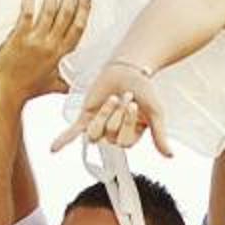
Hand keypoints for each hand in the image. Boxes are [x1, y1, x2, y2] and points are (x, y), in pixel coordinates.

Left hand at [0, 0, 91, 107]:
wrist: (5, 94)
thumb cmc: (26, 91)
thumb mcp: (51, 87)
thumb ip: (64, 84)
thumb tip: (74, 87)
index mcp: (60, 55)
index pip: (77, 29)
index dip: (83, 10)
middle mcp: (50, 46)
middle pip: (65, 15)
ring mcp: (34, 41)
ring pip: (49, 12)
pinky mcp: (18, 38)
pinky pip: (26, 15)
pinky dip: (28, 0)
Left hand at [49, 49, 174, 157]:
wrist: (129, 69)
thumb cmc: (144, 90)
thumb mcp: (155, 113)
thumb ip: (159, 135)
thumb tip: (170, 155)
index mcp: (130, 137)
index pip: (125, 143)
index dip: (128, 123)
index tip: (134, 105)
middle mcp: (113, 135)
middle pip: (109, 138)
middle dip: (117, 115)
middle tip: (124, 96)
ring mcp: (98, 126)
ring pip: (94, 133)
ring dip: (103, 114)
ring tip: (112, 98)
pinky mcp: (85, 117)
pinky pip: (73, 133)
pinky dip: (63, 140)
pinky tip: (53, 149)